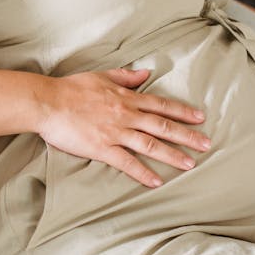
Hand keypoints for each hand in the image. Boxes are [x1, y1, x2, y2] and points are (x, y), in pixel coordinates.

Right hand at [36, 68, 209, 187]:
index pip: (161, 105)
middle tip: (207, 144)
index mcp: (127, 98)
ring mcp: (115, 132)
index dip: (183, 112)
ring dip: (172, 155)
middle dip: (187, 136)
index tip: (200, 118)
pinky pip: (126, 162)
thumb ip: (126, 76)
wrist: (48, 102)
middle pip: (163, 126)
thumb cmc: (72, 88)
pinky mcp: (101, 148)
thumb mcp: (102, 76)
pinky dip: (142, 172)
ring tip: (190, 164)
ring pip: (150, 144)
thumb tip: (145, 73)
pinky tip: (156, 181)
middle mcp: (126, 115)